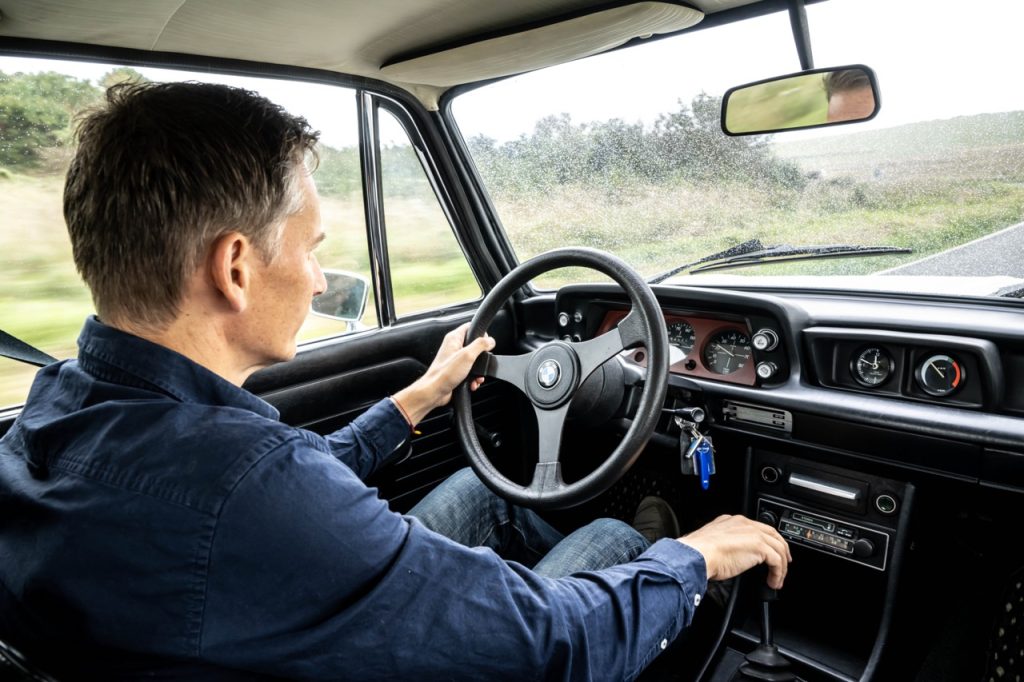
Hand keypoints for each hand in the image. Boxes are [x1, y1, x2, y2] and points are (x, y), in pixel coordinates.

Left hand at [392, 323, 494, 425]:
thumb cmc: (444, 374)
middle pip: (475, 346)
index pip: (470, 327)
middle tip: (481, 362)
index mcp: (454, 339)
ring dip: (478, 371)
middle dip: (482, 357)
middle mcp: (453, 348)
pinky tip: (472, 383)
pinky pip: (470, 372)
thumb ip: (480, 345)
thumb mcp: (467, 356)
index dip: (481, 333)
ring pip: (474, 361)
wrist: (435, 392)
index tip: (486, 342)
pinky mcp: (456, 371)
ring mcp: (455, 360)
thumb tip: (490, 340)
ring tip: (477, 377)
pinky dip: (473, 378)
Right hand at [677, 515, 791, 589]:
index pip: (757, 528)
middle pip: (773, 535)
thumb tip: (732, 558)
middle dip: (781, 549)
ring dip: (781, 566)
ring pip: (778, 548)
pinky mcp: (760, 546)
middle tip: (784, 563)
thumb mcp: (714, 543)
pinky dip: (778, 573)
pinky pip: (777, 561)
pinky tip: (773, 582)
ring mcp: (754, 534)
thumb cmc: (700, 553)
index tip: (769, 551)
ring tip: (778, 579)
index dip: (767, 540)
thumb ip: (726, 545)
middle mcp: (745, 524)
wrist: (698, 555)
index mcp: (733, 521)